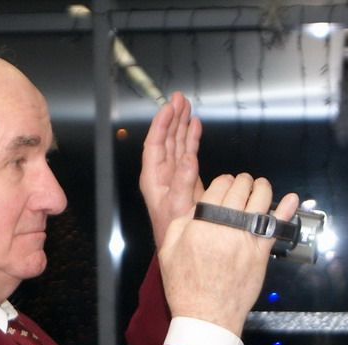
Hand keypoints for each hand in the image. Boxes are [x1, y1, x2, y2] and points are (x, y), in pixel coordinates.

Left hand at [139, 92, 203, 248]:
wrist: (181, 242)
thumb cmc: (174, 229)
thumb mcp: (178, 206)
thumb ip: (183, 182)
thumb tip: (189, 158)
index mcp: (153, 178)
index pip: (154, 144)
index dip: (161, 124)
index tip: (169, 107)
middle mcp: (162, 174)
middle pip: (165, 139)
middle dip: (172, 118)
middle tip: (179, 99)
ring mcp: (174, 175)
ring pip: (176, 143)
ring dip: (181, 124)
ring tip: (186, 106)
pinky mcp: (186, 178)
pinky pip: (187, 153)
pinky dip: (191, 139)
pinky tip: (194, 126)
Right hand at [158, 172, 298, 336]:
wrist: (206, 315)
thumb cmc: (186, 288)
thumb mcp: (168, 251)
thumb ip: (179, 223)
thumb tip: (195, 207)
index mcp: (201, 223)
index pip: (219, 186)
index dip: (224, 181)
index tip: (225, 184)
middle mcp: (225, 226)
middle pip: (241, 188)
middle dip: (243, 182)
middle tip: (243, 185)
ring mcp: (246, 238)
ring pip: (262, 199)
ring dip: (262, 189)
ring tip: (260, 189)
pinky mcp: (260, 253)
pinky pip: (277, 225)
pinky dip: (286, 209)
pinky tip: (290, 200)